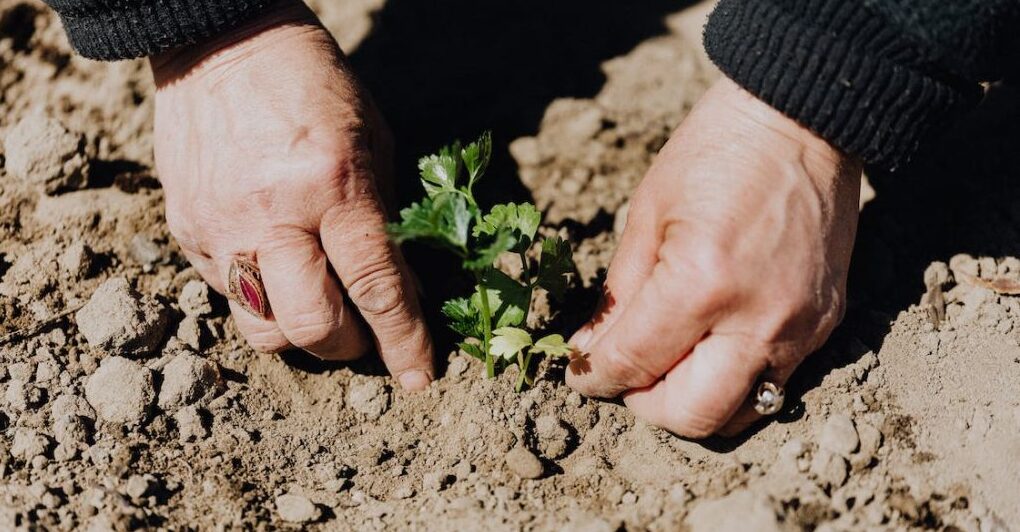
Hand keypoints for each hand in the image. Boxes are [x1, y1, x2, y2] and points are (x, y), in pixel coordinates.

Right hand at [149, 1, 432, 389]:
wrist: (221, 44)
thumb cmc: (314, 88)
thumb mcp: (373, 143)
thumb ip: (386, 222)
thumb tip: (401, 293)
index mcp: (332, 185)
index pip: (375, 287)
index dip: (403, 341)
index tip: (419, 377)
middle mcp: (272, 215)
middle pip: (312, 327)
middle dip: (349, 348)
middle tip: (364, 335)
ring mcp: (221, 227)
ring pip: (262, 330)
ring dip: (301, 336)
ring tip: (319, 307)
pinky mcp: (186, 231)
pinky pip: (227, 296)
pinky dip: (263, 299)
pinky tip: (278, 268)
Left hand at [566, 78, 861, 435]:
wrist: (803, 121)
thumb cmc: (715, 152)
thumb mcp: (647, 215)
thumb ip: (618, 294)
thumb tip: (591, 351)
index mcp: (701, 283)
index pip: (634, 364)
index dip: (595, 377)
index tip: (581, 373)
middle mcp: (757, 319)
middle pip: (691, 415)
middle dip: (645, 405)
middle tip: (627, 377)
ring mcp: (799, 327)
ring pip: (739, 414)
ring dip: (693, 403)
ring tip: (669, 366)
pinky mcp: (825, 324)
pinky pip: (774, 382)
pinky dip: (733, 380)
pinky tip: (712, 344)